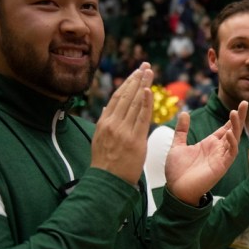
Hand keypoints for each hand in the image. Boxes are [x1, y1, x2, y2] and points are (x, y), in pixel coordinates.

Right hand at [91, 62, 152, 184]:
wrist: (106, 183)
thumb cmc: (106, 164)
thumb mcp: (100, 140)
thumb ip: (106, 123)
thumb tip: (108, 109)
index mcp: (104, 122)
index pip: (117, 97)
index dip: (128, 83)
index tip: (136, 72)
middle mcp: (112, 123)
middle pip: (126, 96)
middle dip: (137, 79)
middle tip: (145, 66)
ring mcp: (123, 131)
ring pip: (134, 103)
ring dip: (143, 85)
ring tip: (149, 72)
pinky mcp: (134, 140)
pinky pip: (141, 117)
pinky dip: (145, 103)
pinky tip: (148, 90)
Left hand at [164, 101, 247, 204]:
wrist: (176, 190)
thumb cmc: (177, 171)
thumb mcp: (178, 146)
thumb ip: (182, 130)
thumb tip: (185, 113)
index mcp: (209, 144)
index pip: (225, 128)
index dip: (232, 117)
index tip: (240, 104)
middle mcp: (218, 149)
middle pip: (233, 130)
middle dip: (239, 117)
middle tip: (245, 102)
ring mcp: (221, 158)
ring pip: (234, 139)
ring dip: (236, 126)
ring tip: (235, 112)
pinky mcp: (221, 166)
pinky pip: (231, 153)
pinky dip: (231, 143)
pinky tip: (229, 133)